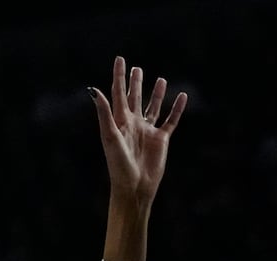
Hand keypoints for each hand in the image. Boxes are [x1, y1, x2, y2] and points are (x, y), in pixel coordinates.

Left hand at [90, 56, 187, 204]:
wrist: (134, 185)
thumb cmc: (118, 163)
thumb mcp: (109, 135)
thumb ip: (104, 112)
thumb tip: (94, 90)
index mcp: (119, 121)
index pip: (118, 93)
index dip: (119, 76)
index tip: (120, 59)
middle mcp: (133, 124)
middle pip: (134, 98)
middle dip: (135, 83)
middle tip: (136, 68)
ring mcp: (147, 131)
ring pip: (153, 107)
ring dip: (156, 94)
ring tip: (160, 79)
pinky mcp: (161, 139)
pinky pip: (171, 120)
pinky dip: (177, 108)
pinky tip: (182, 96)